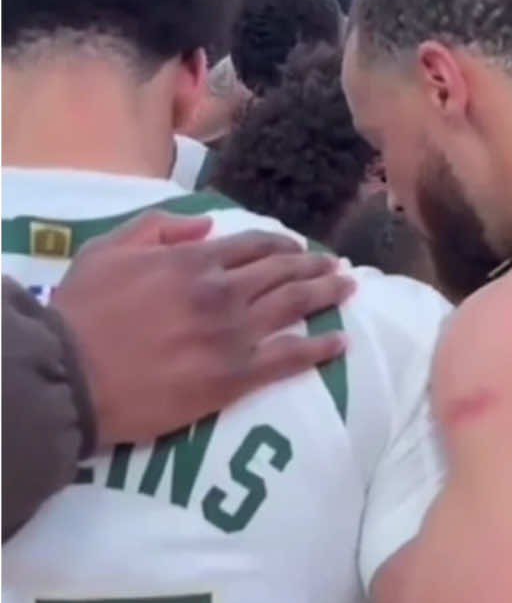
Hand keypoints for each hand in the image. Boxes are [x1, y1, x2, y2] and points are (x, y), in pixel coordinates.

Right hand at [53, 211, 355, 446]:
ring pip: (295, 306)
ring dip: (327, 294)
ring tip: (349, 288)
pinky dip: (321, 349)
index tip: (298, 248)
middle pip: (283, 271)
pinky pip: (291, 358)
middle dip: (315, 265)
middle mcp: (223, 292)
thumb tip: (205, 224)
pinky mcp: (236, 377)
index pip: (254, 245)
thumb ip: (159, 229)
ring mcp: (234, 335)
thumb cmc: (82, 313)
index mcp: (195, 261)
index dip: (281, 244)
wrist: (71, 375)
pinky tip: (342, 343)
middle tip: (338, 265)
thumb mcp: (108, 250)